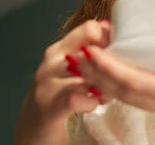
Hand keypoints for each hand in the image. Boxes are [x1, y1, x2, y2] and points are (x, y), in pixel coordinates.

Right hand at [14, 20, 111, 144]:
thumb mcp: (76, 67)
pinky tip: (94, 103)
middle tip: (118, 75)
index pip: (90, 29)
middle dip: (110, 65)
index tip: (118, 52)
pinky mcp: (48, 107)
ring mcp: (47, 85)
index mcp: (61, 48)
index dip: (110, 39)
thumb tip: (112, 30)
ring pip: (87, 76)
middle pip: (90, 52)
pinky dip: (91, 102)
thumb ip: (93, 51)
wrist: (36, 126)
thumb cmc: (62, 93)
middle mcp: (52, 62)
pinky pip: (77, 98)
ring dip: (104, 85)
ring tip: (108, 91)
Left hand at [77, 32, 154, 136]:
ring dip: (105, 80)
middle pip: (126, 94)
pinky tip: (113, 69)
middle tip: (80, 48)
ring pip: (130, 99)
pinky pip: (141, 99)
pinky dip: (121, 85)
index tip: (92, 48)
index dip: (111, 67)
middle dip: (98, 73)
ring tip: (89, 57)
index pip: (139, 83)